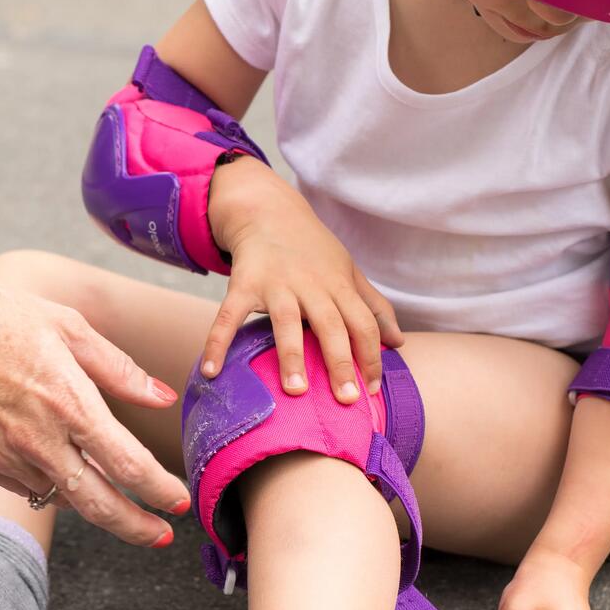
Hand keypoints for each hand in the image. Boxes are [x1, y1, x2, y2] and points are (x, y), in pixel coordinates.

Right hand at [0, 267, 190, 545]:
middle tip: (161, 536)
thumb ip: (119, 369)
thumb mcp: (67, 327)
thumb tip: (163, 397)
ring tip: (114, 497)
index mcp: (68, 402)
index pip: (128, 465)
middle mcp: (38, 439)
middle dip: (137, 527)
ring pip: (60, 498)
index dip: (160, 491)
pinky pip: (25, 484)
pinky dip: (48, 483)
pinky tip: (58, 465)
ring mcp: (3, 455)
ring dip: (91, 502)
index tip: (179, 503)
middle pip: (99, 504)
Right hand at [200, 160, 403, 404]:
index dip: (371, 355)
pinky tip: (211, 371)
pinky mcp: (243, 283)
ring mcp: (276, 283)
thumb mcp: (348, 271)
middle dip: (339, 362)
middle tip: (346, 399)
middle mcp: (310, 284)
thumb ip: (373, 307)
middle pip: (330, 325)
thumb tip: (398, 343)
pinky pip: (229, 316)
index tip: (370, 389)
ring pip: (286, 321)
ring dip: (291, 355)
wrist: (268, 211)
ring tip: (294, 390)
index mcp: (338, 284)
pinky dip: (218, 342)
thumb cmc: (313, 250)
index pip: (363, 322)